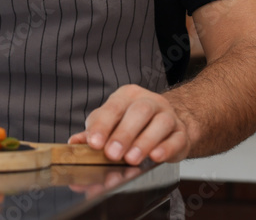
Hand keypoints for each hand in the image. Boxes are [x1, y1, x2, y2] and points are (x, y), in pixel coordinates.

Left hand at [68, 84, 191, 164]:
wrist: (166, 125)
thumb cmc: (131, 123)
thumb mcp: (110, 123)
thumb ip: (93, 133)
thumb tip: (73, 143)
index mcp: (127, 96)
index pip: (113, 107)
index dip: (103, 125)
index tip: (94, 143)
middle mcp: (149, 101)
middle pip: (138, 112)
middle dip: (124, 134)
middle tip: (112, 154)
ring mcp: (168, 116)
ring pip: (160, 124)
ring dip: (144, 142)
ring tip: (131, 159)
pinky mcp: (181, 133)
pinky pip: (177, 138)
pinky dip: (166, 148)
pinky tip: (155, 157)